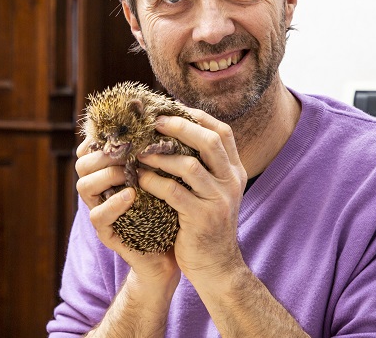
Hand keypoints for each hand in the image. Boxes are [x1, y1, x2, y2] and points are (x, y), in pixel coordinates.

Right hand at [74, 137, 180, 289]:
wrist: (172, 252)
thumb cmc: (169, 207)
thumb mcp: (163, 175)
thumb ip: (156, 152)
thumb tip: (167, 115)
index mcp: (110, 172)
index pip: (92, 147)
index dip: (103, 135)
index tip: (124, 128)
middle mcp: (101, 189)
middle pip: (83, 163)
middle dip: (104, 152)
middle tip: (128, 147)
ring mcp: (100, 210)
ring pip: (84, 185)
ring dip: (107, 174)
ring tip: (129, 171)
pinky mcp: (107, 233)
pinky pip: (98, 216)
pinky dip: (113, 204)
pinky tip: (131, 195)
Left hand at [136, 107, 247, 283]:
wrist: (216, 267)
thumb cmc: (206, 224)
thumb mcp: (213, 191)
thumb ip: (204, 166)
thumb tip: (179, 133)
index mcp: (235, 171)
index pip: (222, 132)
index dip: (198, 116)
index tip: (172, 108)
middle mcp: (232, 181)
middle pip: (209, 141)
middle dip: (179, 126)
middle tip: (154, 122)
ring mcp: (219, 200)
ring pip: (190, 165)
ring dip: (161, 155)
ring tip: (140, 151)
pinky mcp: (202, 218)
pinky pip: (174, 192)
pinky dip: (155, 181)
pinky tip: (141, 178)